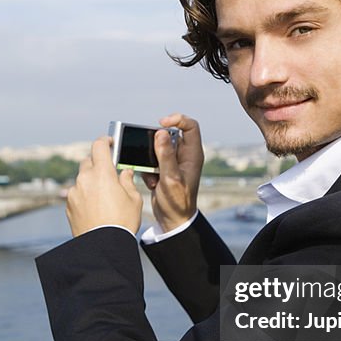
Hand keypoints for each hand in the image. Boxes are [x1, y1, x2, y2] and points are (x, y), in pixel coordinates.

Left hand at [66, 136, 142, 236]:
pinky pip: (76, 194)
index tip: (110, 143)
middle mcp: (84, 179)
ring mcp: (74, 192)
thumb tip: (125, 173)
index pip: (99, 146)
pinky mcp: (68, 205)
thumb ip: (128, 181)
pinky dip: (83, 195)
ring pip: (81, 179)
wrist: (103, 246)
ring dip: (90, 182)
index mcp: (102, 173)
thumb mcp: (133, 199)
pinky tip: (94, 208)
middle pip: (88, 161)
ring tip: (103, 196)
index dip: (105, 141)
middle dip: (98, 164)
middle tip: (109, 174)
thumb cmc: (122, 222)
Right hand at [141, 113, 203, 231]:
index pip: (190, 126)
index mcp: (193, 154)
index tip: (161, 123)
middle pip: (170, 135)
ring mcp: (173, 163)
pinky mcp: (163, 170)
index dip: (177, 119)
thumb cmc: (178, 202)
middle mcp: (185, 156)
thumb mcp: (170, 178)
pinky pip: (151, 161)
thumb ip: (165, 155)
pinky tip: (152, 183)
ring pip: (158, 148)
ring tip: (152, 173)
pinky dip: (148, 169)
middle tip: (150, 154)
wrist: (173, 220)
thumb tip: (161, 133)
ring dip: (150, 159)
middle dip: (156, 144)